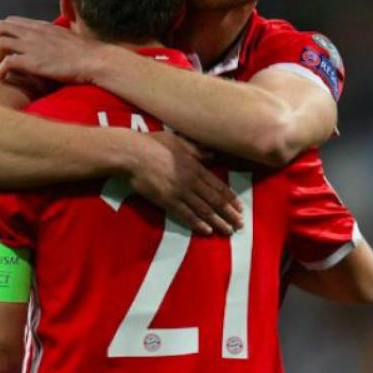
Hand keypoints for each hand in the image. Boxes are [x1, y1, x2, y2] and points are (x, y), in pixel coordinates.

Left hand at [0, 16, 112, 82]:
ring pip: (0, 42)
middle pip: (1, 27)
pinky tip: (4, 77)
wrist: (94, 61)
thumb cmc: (87, 53)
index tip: (9, 47)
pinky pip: (6, 62)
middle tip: (1, 55)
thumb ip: (56, 36)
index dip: (6, 33)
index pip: (12, 21)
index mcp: (42, 26)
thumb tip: (57, 41)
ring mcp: (32, 47)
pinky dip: (1, 70)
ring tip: (2, 66)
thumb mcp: (69, 36)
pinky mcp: (32, 62)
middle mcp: (34, 33)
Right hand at [129, 132, 243, 235]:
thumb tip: (212, 155)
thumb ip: (196, 150)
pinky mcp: (166, 201)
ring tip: (228, 231)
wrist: (132, 153)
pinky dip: (198, 224)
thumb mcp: (178, 141)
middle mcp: (191, 180)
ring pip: (204, 210)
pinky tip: (207, 231)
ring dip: (218, 222)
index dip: (230, 199)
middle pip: (215, 200)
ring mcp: (179, 192)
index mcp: (195, 166)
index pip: (218, 186)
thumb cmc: (153, 144)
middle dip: (229, 214)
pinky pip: (186, 215)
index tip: (240, 209)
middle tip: (240, 224)